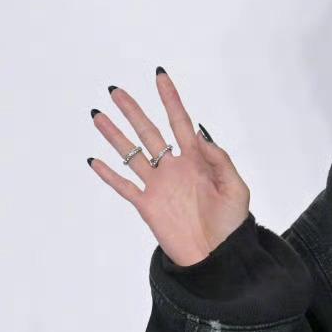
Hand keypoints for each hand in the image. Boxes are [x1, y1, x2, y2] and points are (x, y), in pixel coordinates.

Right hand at [89, 68, 251, 266]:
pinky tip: (95, 160)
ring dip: (114, 136)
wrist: (219, 256)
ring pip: (131, 154)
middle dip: (132, 111)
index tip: (160, 76)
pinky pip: (124, 186)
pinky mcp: (148, 206)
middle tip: (115, 90)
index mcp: (196, 160)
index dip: (170, 99)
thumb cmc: (232, 224)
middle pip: (148, 132)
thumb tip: (200, 136)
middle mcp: (173, 168)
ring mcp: (158, 186)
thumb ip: (220, 161)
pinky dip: (109, 174)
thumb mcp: (235, 189)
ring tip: (98, 116)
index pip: (180, 122)